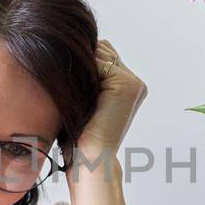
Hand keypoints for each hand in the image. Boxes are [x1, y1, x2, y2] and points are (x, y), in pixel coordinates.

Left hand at [71, 39, 146, 166]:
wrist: (90, 156)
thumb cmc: (81, 134)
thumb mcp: (86, 99)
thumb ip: (89, 75)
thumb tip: (74, 48)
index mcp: (130, 87)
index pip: (104, 55)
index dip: (85, 61)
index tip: (69, 78)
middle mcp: (135, 83)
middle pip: (103, 49)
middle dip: (85, 60)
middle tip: (73, 87)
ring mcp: (133, 82)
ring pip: (100, 53)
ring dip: (84, 66)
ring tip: (76, 92)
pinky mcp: (126, 84)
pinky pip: (99, 62)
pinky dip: (85, 72)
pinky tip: (80, 93)